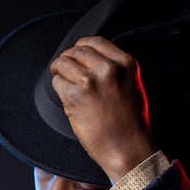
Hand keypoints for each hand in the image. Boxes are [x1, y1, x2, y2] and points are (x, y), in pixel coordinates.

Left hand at [50, 36, 157, 182]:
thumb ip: (116, 68)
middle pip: (76, 51)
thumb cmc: (131, 122)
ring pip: (63, 63)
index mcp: (126, 63)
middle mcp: (108, 69)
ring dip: (59, 72)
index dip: (81, 47)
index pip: (95, 41)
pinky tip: (66, 97)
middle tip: (64, 70)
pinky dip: (58, 88)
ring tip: (62, 81)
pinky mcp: (75, 96)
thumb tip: (91, 58)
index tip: (76, 55)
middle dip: (67, 59)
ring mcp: (90, 81)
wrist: (127, 148)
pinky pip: (57, 82)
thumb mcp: (133, 85)